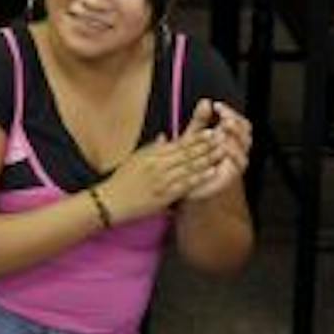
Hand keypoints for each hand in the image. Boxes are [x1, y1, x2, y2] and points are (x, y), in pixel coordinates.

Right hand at [99, 130, 217, 222]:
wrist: (110, 201)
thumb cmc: (122, 180)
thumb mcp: (135, 158)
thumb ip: (152, 147)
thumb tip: (165, 137)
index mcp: (152, 154)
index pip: (179, 144)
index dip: (197, 138)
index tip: (211, 132)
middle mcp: (158, 165)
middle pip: (187, 153)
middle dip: (206, 145)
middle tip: (223, 138)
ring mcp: (162, 180)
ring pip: (189, 167)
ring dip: (207, 159)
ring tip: (221, 152)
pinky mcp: (164, 195)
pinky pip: (185, 184)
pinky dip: (199, 177)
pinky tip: (211, 172)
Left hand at [179, 101, 250, 204]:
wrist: (187, 184)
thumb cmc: (191, 159)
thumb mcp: (193, 136)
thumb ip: (200, 119)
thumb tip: (205, 101)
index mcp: (228, 135)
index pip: (237, 119)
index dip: (230, 111)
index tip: (217, 106)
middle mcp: (235, 146)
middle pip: (245, 130)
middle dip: (235, 122)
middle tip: (225, 119)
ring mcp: (236, 160)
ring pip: (244, 144)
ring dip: (235, 136)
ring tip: (224, 130)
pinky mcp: (233, 174)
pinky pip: (239, 162)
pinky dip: (233, 153)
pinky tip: (224, 147)